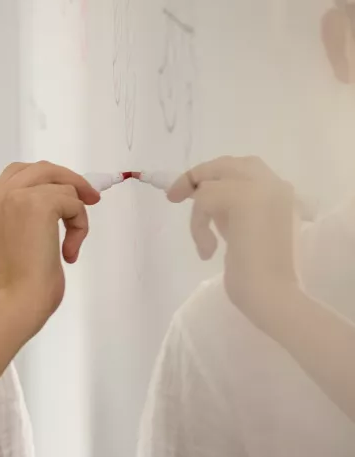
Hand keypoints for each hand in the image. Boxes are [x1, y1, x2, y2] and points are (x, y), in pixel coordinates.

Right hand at [0, 161, 101, 323]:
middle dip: (69, 181)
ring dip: (76, 216)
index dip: (48, 181)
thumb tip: (58, 203)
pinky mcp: (39, 203)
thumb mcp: (9, 242)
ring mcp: (15, 196)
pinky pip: (74, 203)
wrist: (15, 301)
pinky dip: (80, 228)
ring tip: (69, 245)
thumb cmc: (16, 284)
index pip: (20, 175)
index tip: (70, 196)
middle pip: (42, 168)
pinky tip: (68, 252)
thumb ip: (19, 218)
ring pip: (63, 186)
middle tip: (91, 198)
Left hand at [167, 156, 303, 323]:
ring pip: (211, 183)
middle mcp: (276, 185)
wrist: (273, 293)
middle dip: (199, 176)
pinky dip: (198, 224)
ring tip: (206, 245)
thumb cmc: (261, 276)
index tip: (194, 192)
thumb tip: (204, 194)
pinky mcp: (245, 197)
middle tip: (175, 196)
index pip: (246, 169)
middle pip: (229, 163)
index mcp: (281, 194)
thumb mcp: (246, 232)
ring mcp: (263, 188)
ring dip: (198, 214)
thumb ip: (233, 211)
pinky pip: (205, 199)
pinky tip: (208, 250)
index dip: (217, 176)